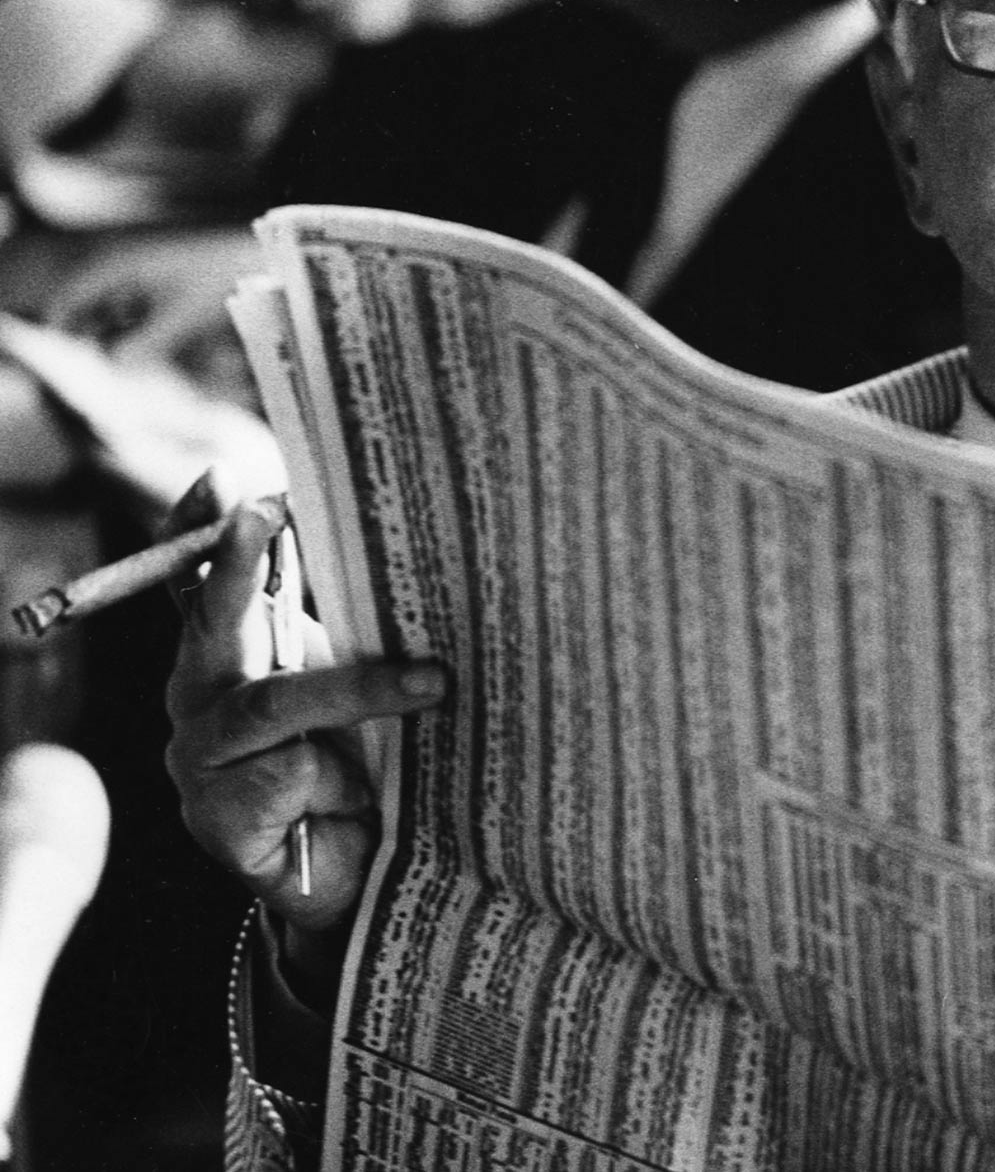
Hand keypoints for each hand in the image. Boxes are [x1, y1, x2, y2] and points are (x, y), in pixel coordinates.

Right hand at [160, 469, 443, 991]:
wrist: (358, 874)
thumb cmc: (364, 763)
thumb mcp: (360, 684)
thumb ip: (354, 625)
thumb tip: (406, 543)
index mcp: (230, 655)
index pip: (200, 581)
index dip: (202, 530)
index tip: (224, 480)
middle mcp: (201, 697)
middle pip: (213, 620)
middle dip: (238, 562)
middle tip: (265, 508)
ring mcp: (200, 760)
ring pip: (274, 703)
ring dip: (359, 689)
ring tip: (435, 684)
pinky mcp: (218, 819)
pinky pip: (286, 775)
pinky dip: (338, 781)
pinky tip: (357, 800)